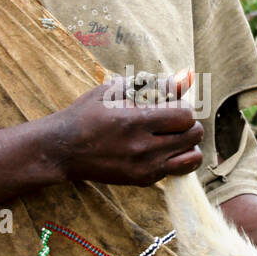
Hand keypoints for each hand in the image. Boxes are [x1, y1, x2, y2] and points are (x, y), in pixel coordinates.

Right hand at [51, 70, 203, 186]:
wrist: (63, 149)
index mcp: (135, 120)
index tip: (169, 106)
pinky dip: (175, 158)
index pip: (185, 114)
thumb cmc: (87, 114)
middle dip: (187, 123)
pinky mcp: (142, 180)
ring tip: (172, 136)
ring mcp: (144, 167)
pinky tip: (159, 149)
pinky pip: (177, 170)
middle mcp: (143, 147)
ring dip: (187, 143)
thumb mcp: (114, 90)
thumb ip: (155, 84)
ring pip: (192, 156)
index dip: (181, 107)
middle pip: (193, 134)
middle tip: (172, 120)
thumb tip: (189, 75)